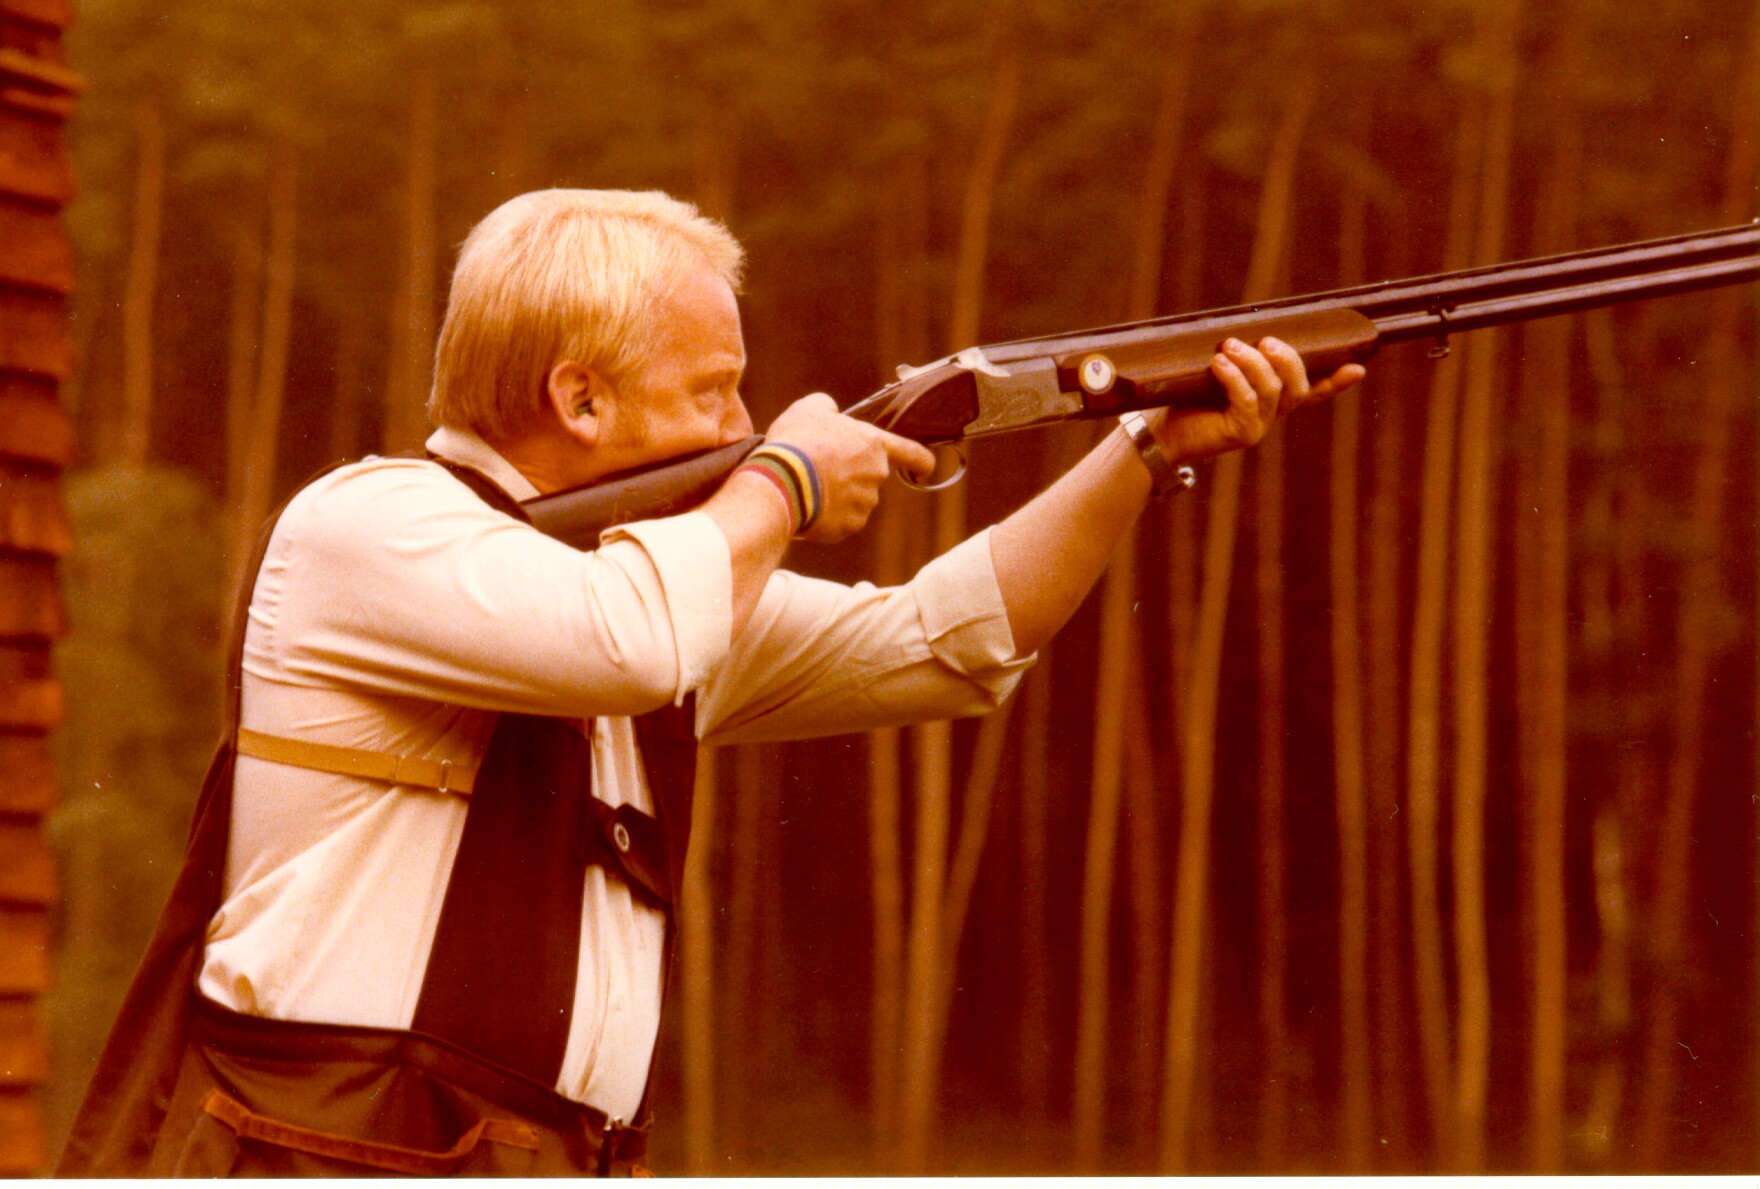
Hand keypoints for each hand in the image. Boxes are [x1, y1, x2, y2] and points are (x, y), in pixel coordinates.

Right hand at [764, 393, 936, 542]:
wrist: (781, 482)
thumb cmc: (797, 441)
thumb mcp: (809, 408)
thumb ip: (828, 407)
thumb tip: (832, 413)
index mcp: (874, 444)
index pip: (913, 453)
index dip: (922, 461)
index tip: (925, 468)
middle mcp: (876, 476)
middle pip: (870, 477)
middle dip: (850, 475)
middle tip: (820, 468)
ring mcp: (864, 504)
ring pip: (854, 500)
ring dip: (837, 495)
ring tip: (807, 486)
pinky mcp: (848, 526)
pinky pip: (841, 520)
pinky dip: (827, 515)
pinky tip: (808, 503)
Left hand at [1150, 336, 1365, 461]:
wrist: (1161, 433)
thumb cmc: (1187, 399)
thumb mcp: (1216, 372)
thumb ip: (1237, 356)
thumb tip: (1242, 327)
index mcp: (1272, 400)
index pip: (1313, 390)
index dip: (1337, 381)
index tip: (1358, 366)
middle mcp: (1271, 414)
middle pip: (1299, 386)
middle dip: (1288, 359)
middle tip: (1266, 341)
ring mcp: (1259, 426)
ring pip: (1274, 390)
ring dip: (1254, 363)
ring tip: (1230, 347)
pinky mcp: (1241, 434)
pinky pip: (1248, 400)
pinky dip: (1235, 377)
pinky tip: (1219, 363)